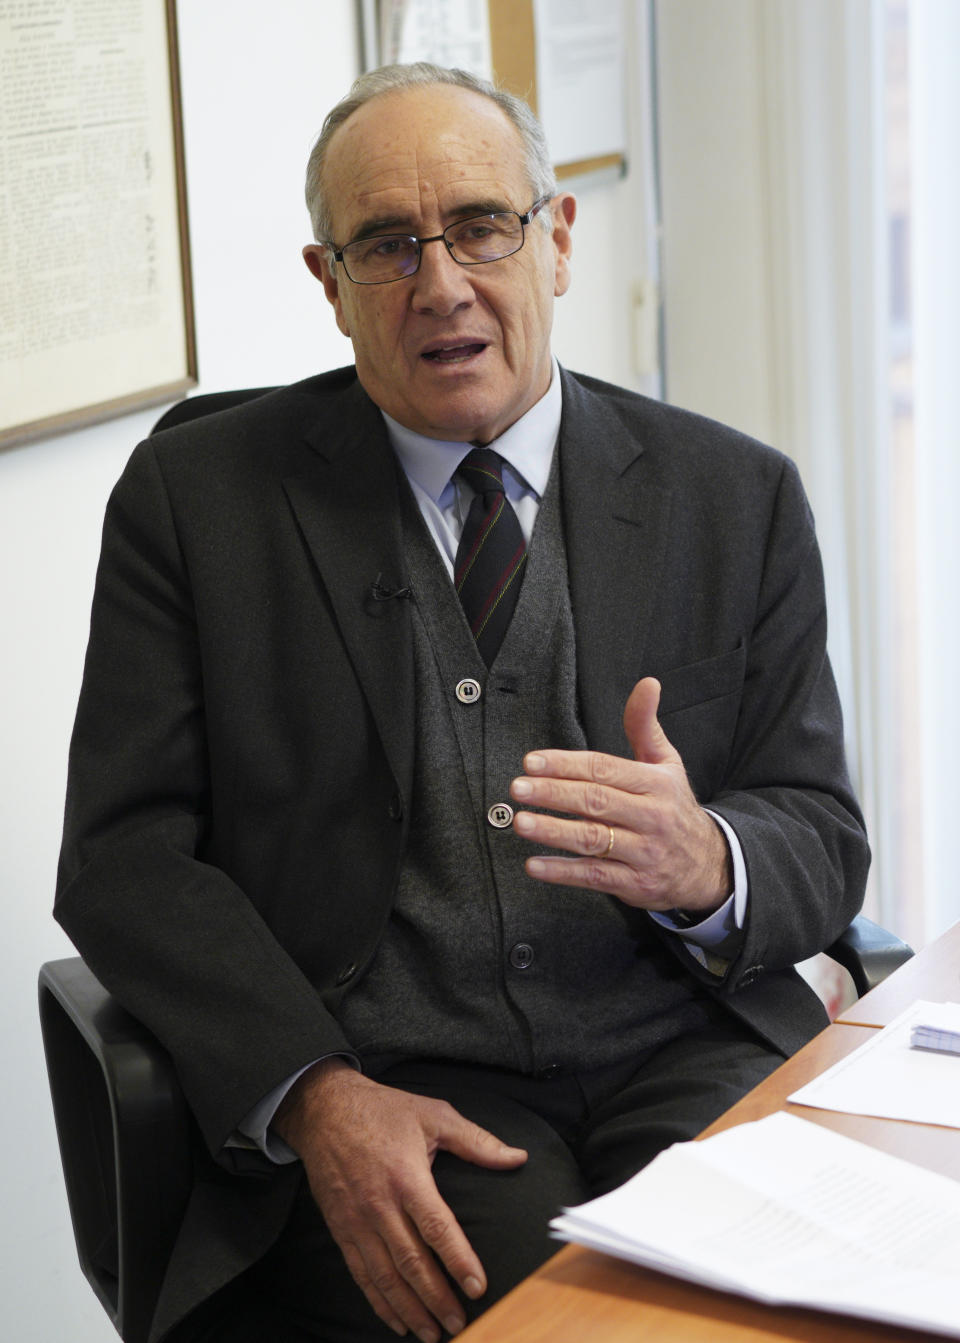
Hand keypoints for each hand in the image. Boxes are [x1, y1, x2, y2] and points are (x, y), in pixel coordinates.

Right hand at [272, 1059, 526, 1341]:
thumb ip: (476, 1141)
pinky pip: (360, 1274)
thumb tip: (518, 1157)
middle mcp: (379, 1204)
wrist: (324, 1109)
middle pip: (411, 1262)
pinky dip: (379, 1302)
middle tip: (460, 1324)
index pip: (436, 1228)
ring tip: (433, 1333)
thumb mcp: (433, 1115)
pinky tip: (397, 1320)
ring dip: (410, 1309)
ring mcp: (357, 1220)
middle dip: (437, 1298)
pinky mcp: (340, 1229)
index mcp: (406, 1176)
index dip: (458, 1260)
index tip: (479, 1287)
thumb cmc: (384, 1110)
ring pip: (385, 1276)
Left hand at [510, 677, 731, 913]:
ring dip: (553, 832)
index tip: (532, 762)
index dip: (566, 764)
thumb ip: (645, 726)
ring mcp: (645, 852)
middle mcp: (652, 817)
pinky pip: (596, 876)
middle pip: (596, 802)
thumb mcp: (667, 764)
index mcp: (656, 783)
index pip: (604, 769)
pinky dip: (564, 872)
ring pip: (593, 839)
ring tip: (520, 822)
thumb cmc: (674, 807)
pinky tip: (534, 865)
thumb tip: (646, 683)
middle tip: (518, 788)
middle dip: (553, 794)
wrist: (709, 865)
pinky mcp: (637, 884)